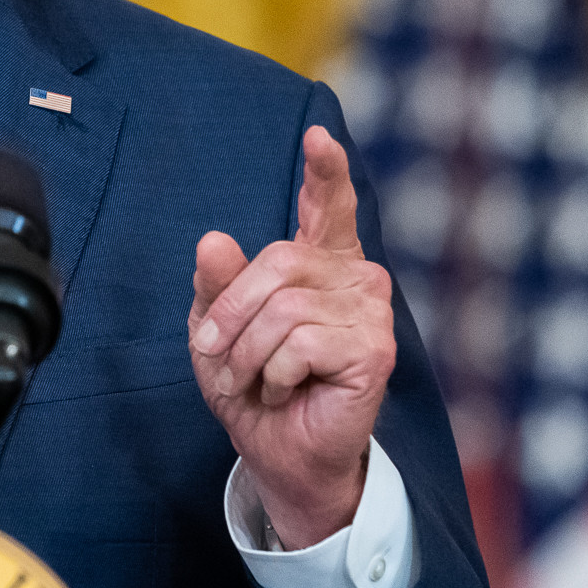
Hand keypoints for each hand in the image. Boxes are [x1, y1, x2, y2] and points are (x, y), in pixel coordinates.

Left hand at [187, 126, 397, 550]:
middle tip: (219, 354)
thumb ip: (217, 284)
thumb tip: (213, 240)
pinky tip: (286, 390)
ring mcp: (370, 311)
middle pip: (278, 261)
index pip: (328, 206)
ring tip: (256, 381)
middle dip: (232, 311)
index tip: (317, 136)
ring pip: (284, 308)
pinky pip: (299, 344)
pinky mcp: (374, 349)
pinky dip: (273, 374)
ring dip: (249, 354)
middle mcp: (354, 277)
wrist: (278, 452)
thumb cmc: (252, 386)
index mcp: (320, 262)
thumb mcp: (216, 329)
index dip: (325, 171)